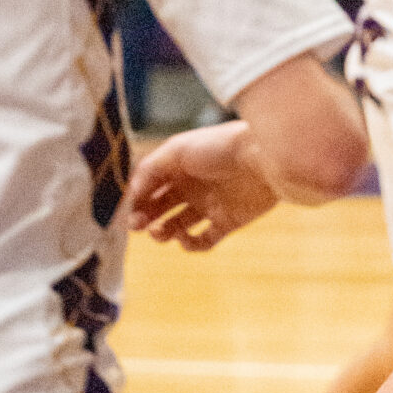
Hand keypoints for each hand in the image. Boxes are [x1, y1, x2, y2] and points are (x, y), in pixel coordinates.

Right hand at [126, 121, 275, 251]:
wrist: (264, 158)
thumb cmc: (221, 147)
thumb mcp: (178, 150)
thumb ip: (150, 170)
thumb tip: (131, 194)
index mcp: (179, 165)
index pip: (149, 185)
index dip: (136, 199)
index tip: (127, 211)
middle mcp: (192, 185)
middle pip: (159, 206)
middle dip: (144, 216)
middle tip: (137, 224)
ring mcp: (210, 204)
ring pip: (177, 225)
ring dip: (162, 232)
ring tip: (159, 232)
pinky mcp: (227, 221)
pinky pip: (203, 240)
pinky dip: (190, 245)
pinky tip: (184, 237)